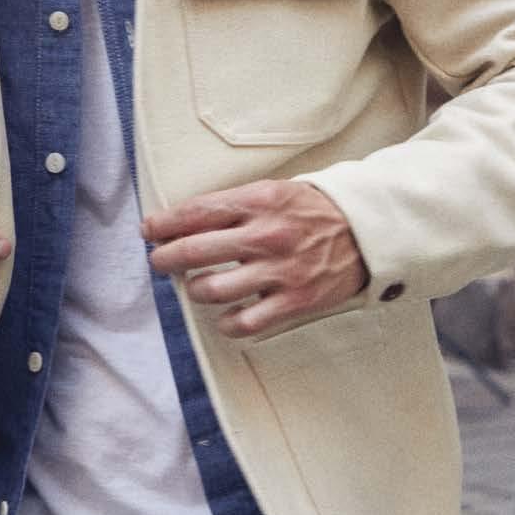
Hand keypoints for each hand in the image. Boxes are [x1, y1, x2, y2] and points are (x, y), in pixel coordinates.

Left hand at [143, 180, 366, 339]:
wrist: (366, 231)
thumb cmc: (312, 211)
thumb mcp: (274, 192)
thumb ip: (234, 205)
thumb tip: (183, 220)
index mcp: (259, 200)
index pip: (196, 212)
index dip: (164, 224)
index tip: (149, 231)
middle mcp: (266, 234)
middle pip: (194, 250)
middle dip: (166, 258)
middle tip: (159, 261)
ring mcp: (280, 269)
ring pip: (212, 289)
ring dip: (195, 289)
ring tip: (197, 286)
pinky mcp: (295, 300)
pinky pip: (245, 321)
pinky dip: (226, 322)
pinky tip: (225, 316)